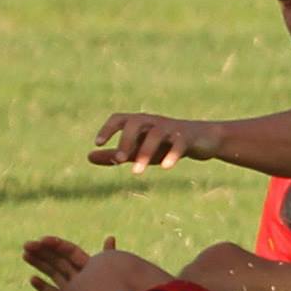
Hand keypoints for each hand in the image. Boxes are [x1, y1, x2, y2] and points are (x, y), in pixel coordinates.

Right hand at [21, 233, 112, 290]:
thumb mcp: (111, 269)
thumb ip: (108, 255)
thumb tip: (110, 237)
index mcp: (91, 268)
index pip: (71, 252)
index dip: (57, 245)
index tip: (42, 240)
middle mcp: (81, 279)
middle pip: (60, 261)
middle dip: (43, 252)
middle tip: (26, 245)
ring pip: (54, 275)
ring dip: (40, 264)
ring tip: (25, 255)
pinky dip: (42, 287)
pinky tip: (32, 279)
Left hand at [89, 112, 221, 173]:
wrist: (202, 140)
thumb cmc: (164, 145)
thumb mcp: (137, 150)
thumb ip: (115, 154)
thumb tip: (88, 157)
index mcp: (139, 123)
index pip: (119, 118)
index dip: (108, 128)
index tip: (97, 143)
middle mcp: (153, 122)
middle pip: (136, 123)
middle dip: (125, 141)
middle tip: (117, 160)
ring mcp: (171, 128)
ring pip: (156, 134)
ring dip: (144, 152)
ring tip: (135, 172)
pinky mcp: (188, 137)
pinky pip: (179, 143)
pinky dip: (172, 154)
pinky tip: (166, 167)